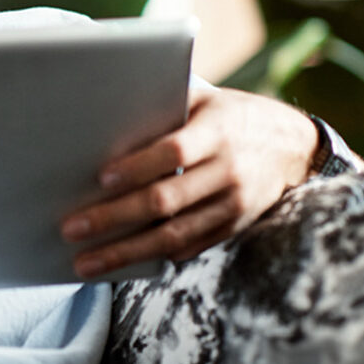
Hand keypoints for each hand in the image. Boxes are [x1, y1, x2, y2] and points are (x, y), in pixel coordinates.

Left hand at [60, 87, 317, 278]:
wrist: (292, 144)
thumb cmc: (226, 115)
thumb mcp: (201, 100)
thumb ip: (161, 108)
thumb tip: (103, 118)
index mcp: (217, 131)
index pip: (174, 152)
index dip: (138, 166)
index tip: (100, 179)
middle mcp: (228, 170)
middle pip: (165, 200)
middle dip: (113, 217)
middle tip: (71, 228)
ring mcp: (233, 204)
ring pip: (174, 235)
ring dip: (125, 251)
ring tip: (86, 263)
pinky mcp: (234, 227)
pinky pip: (190, 247)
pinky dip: (154, 256)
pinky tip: (120, 264)